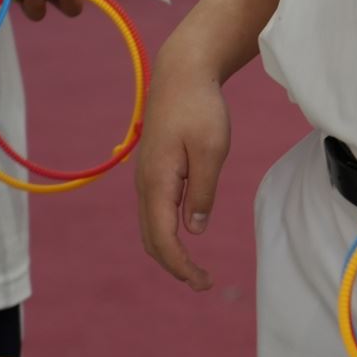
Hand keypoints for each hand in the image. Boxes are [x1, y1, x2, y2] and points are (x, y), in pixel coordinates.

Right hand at [134, 48, 230, 290]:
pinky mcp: (154, 170)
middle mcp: (145, 185)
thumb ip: (202, 191)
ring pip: (151, 226)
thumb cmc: (201, 108)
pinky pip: (156, 210)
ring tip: (196, 267)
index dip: (181, 266)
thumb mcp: (212, 149)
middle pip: (152, 239)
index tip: (203, 282)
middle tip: (203, 282)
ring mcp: (146, 178)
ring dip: (170, 250)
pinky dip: (168, 231)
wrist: (181, 74)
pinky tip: (187, 233)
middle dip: (175, 266)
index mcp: (157, 183)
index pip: (164, 240)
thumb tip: (194, 230)